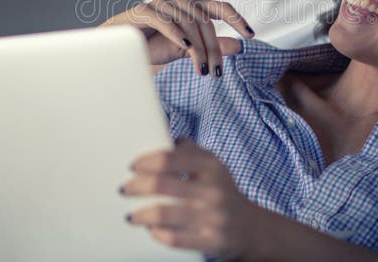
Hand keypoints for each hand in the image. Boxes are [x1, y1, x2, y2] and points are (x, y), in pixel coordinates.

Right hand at [102, 0, 253, 75]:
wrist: (119, 49)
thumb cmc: (153, 46)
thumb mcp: (187, 50)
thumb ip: (212, 47)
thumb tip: (239, 46)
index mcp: (192, 6)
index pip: (220, 8)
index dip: (236, 19)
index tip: (250, 35)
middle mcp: (179, 0)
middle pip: (205, 20)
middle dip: (214, 48)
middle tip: (216, 73)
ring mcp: (161, 2)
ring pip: (188, 21)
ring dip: (198, 48)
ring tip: (201, 70)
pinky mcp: (143, 10)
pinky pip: (165, 18)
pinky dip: (177, 32)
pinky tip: (185, 46)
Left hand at [121, 139, 262, 258]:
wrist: (252, 228)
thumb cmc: (224, 193)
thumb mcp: (214, 166)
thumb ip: (190, 151)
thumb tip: (166, 137)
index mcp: (212, 166)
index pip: (170, 157)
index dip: (146, 161)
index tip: (133, 166)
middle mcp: (213, 189)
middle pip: (161, 184)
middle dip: (136, 187)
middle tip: (125, 190)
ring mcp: (213, 216)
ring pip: (162, 213)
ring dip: (140, 214)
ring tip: (131, 215)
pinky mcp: (211, 240)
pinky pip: (174, 238)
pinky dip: (157, 233)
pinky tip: (152, 230)